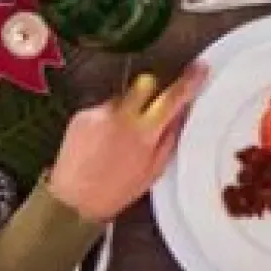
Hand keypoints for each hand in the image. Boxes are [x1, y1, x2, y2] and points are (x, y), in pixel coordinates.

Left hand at [48, 65, 208, 222]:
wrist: (70, 202)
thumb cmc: (114, 192)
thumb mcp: (154, 170)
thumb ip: (170, 138)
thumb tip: (181, 114)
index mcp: (144, 133)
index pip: (173, 97)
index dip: (189, 80)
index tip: (199, 69)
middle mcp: (121, 117)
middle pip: (146, 83)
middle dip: (153, 91)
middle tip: (150, 111)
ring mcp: (99, 113)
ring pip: (124, 96)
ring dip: (127, 109)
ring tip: (118, 137)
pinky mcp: (81, 115)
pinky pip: (103, 107)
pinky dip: (106, 118)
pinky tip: (101, 140)